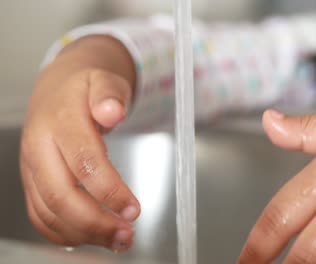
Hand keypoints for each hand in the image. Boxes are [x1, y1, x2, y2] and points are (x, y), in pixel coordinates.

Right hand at [20, 68, 139, 251]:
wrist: (58, 90)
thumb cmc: (85, 89)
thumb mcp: (105, 81)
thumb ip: (110, 95)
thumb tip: (113, 111)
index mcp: (60, 122)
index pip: (83, 161)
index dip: (109, 190)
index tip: (134, 210)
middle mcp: (40, 148)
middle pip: (60, 195)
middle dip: (95, 222)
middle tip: (127, 235)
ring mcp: (32, 168)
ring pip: (48, 212)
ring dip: (84, 233)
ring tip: (118, 240)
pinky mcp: (33, 182)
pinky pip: (41, 216)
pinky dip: (65, 233)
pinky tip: (92, 235)